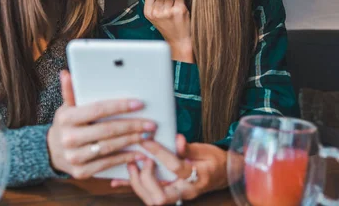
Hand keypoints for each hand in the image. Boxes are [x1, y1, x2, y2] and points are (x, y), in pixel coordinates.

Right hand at [47, 70, 156, 178]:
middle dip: (132, 125)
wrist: (51, 151)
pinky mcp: (81, 172)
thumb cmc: (66, 125)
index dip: (120, 106)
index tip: (139, 104)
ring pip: (109, 147)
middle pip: (107, 130)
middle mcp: (69, 138)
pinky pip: (107, 163)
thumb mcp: (66, 108)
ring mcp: (74, 157)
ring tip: (147, 135)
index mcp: (66, 118)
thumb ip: (70, 92)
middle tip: (150, 123)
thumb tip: (67, 74)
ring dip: (131, 141)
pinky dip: (124, 158)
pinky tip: (138, 153)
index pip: (98, 109)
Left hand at [111, 135, 227, 204]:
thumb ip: (188, 147)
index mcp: (197, 178)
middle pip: (160, 196)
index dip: (159, 153)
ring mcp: (176, 196)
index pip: (175, 168)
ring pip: (152, 199)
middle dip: (145, 177)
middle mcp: (185, 191)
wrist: (221, 175)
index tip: (147, 139)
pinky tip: (117, 180)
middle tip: (141, 158)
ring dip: (136, 183)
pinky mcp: (167, 194)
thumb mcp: (205, 150)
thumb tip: (177, 139)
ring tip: (130, 165)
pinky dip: (131, 186)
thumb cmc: (213, 161)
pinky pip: (147, 195)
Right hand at [143, 0, 192, 62]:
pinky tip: (181, 9)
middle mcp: (156, 12)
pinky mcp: (179, 10)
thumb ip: (153, 2)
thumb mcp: (155, 16)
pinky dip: (182, 0)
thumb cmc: (168, 27)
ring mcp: (167, 11)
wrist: (179, 40)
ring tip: (175, 8)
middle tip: (169, 6)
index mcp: (148, 13)